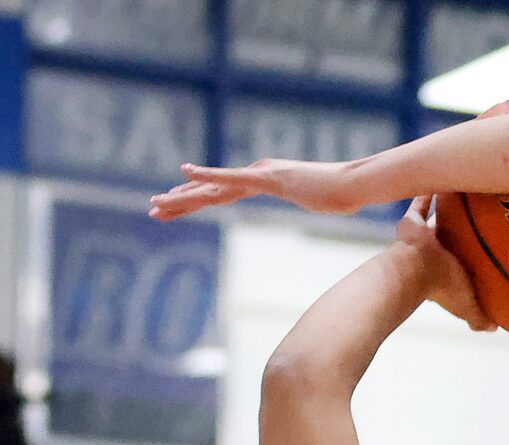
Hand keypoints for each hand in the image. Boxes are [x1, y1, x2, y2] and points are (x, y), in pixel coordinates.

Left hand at [151, 157, 363, 220]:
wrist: (355, 184)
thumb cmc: (344, 194)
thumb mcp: (322, 203)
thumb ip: (316, 201)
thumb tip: (330, 205)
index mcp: (264, 180)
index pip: (223, 192)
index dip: (196, 199)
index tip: (174, 205)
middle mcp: (256, 174)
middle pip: (211, 190)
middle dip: (180, 201)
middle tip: (153, 208)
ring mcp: (260, 174)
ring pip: (214, 187)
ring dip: (183, 196)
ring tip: (157, 203)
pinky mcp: (267, 177)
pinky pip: (231, 178)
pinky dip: (207, 174)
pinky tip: (184, 172)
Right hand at [392, 199, 491, 333]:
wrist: (413, 272)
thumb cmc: (440, 288)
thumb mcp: (467, 306)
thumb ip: (478, 318)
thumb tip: (493, 329)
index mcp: (446, 270)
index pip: (461, 263)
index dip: (472, 257)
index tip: (485, 249)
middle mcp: (434, 252)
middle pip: (451, 238)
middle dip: (461, 230)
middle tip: (479, 214)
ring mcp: (421, 237)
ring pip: (438, 220)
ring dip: (448, 209)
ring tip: (462, 191)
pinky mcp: (410, 223)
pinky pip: (420, 203)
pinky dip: (427, 193)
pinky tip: (440, 177)